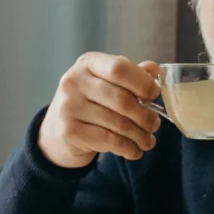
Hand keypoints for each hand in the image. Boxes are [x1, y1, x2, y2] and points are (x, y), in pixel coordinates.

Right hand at [38, 53, 162, 167]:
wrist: (58, 129)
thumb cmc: (91, 102)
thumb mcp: (108, 82)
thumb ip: (131, 75)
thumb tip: (154, 69)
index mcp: (88, 63)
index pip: (119, 68)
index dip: (143, 82)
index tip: (154, 94)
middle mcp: (74, 81)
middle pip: (121, 98)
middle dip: (144, 115)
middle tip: (154, 125)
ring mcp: (69, 106)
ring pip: (117, 123)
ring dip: (139, 135)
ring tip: (148, 141)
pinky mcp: (69, 131)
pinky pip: (108, 140)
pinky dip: (127, 148)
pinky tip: (135, 150)